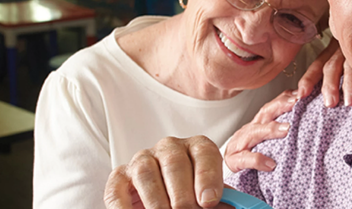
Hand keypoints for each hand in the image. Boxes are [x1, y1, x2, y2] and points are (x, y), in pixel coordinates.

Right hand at [104, 136, 232, 208]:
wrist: (167, 201)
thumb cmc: (193, 197)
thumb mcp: (208, 197)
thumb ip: (219, 200)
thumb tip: (234, 207)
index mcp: (197, 148)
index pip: (204, 153)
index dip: (207, 177)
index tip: (208, 201)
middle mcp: (169, 148)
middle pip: (175, 162)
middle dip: (182, 193)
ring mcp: (142, 160)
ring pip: (146, 172)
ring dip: (156, 200)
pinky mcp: (119, 177)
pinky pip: (118, 188)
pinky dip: (124, 207)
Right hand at [224, 89, 296, 172]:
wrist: (224, 164)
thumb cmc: (248, 149)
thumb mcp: (263, 136)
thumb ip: (279, 127)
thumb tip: (303, 117)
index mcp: (259, 122)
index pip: (272, 105)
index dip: (284, 98)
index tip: (299, 93)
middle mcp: (251, 128)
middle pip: (265, 113)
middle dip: (280, 106)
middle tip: (295, 103)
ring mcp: (241, 143)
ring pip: (255, 133)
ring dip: (271, 129)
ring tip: (287, 129)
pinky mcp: (235, 160)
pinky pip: (246, 159)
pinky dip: (258, 160)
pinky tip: (270, 164)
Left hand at [297, 37, 351, 106]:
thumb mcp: (348, 49)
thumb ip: (338, 67)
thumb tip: (323, 93)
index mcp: (336, 46)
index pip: (319, 62)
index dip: (309, 78)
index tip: (301, 94)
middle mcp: (345, 45)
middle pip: (332, 65)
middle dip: (329, 85)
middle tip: (329, 103)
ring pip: (351, 64)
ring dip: (349, 84)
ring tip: (349, 101)